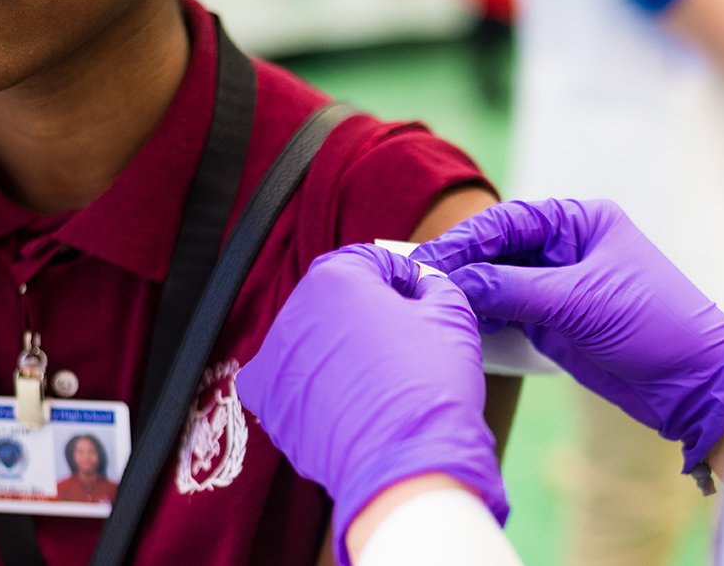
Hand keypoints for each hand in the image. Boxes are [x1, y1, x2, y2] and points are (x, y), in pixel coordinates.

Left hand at [235, 245, 505, 562]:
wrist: (406, 464)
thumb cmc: (430, 386)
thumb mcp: (452, 315)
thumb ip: (434, 286)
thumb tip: (423, 287)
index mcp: (335, 278)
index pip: (371, 259)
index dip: (403, 275)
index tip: (420, 296)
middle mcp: (294, 312)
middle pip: (336, 297)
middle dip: (367, 310)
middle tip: (404, 337)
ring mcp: (276, 361)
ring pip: (313, 339)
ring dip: (341, 346)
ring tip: (380, 374)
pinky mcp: (271, 406)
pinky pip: (294, 382)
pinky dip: (316, 384)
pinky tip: (349, 398)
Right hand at [412, 199, 723, 470]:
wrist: (693, 382)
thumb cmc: (655, 324)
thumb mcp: (581, 300)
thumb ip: (515, 288)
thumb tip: (458, 281)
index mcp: (581, 223)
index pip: (510, 221)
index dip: (468, 238)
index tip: (432, 257)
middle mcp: (567, 249)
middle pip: (499, 250)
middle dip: (462, 265)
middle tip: (419, 280)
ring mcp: (560, 288)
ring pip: (499, 283)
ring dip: (470, 293)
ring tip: (430, 303)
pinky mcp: (556, 324)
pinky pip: (509, 315)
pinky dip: (485, 319)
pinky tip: (459, 324)